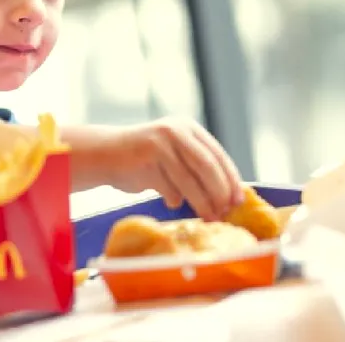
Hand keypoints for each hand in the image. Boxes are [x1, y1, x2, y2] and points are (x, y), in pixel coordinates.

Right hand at [103, 117, 243, 220]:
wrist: (106, 153)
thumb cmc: (146, 158)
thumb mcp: (174, 152)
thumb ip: (196, 165)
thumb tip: (228, 195)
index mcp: (188, 128)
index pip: (217, 155)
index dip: (230, 179)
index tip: (238, 200)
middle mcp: (175, 131)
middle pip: (207, 166)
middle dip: (219, 192)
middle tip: (225, 212)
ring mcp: (159, 144)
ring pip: (188, 180)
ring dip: (202, 203)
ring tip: (209, 217)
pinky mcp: (145, 159)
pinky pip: (168, 188)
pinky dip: (174, 199)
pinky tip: (172, 203)